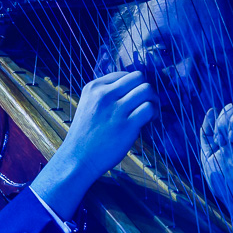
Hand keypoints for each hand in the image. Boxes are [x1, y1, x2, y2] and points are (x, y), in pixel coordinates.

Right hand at [31, 71, 156, 216]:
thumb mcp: (89, 105)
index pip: (124, 74)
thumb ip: (105, 95)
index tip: (133, 99)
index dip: (133, 86)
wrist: (78, 158)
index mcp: (94, 87)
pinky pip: (149, 108)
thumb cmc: (86, 135)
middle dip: (146, 89)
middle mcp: (105, 94)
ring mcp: (116, 109)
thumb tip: (131, 90)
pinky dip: (153, 113)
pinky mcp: (127, 125)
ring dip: (153, 100)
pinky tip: (149, 121)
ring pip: (147, 90)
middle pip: (138, 77)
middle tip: (146, 103)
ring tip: (149, 112)